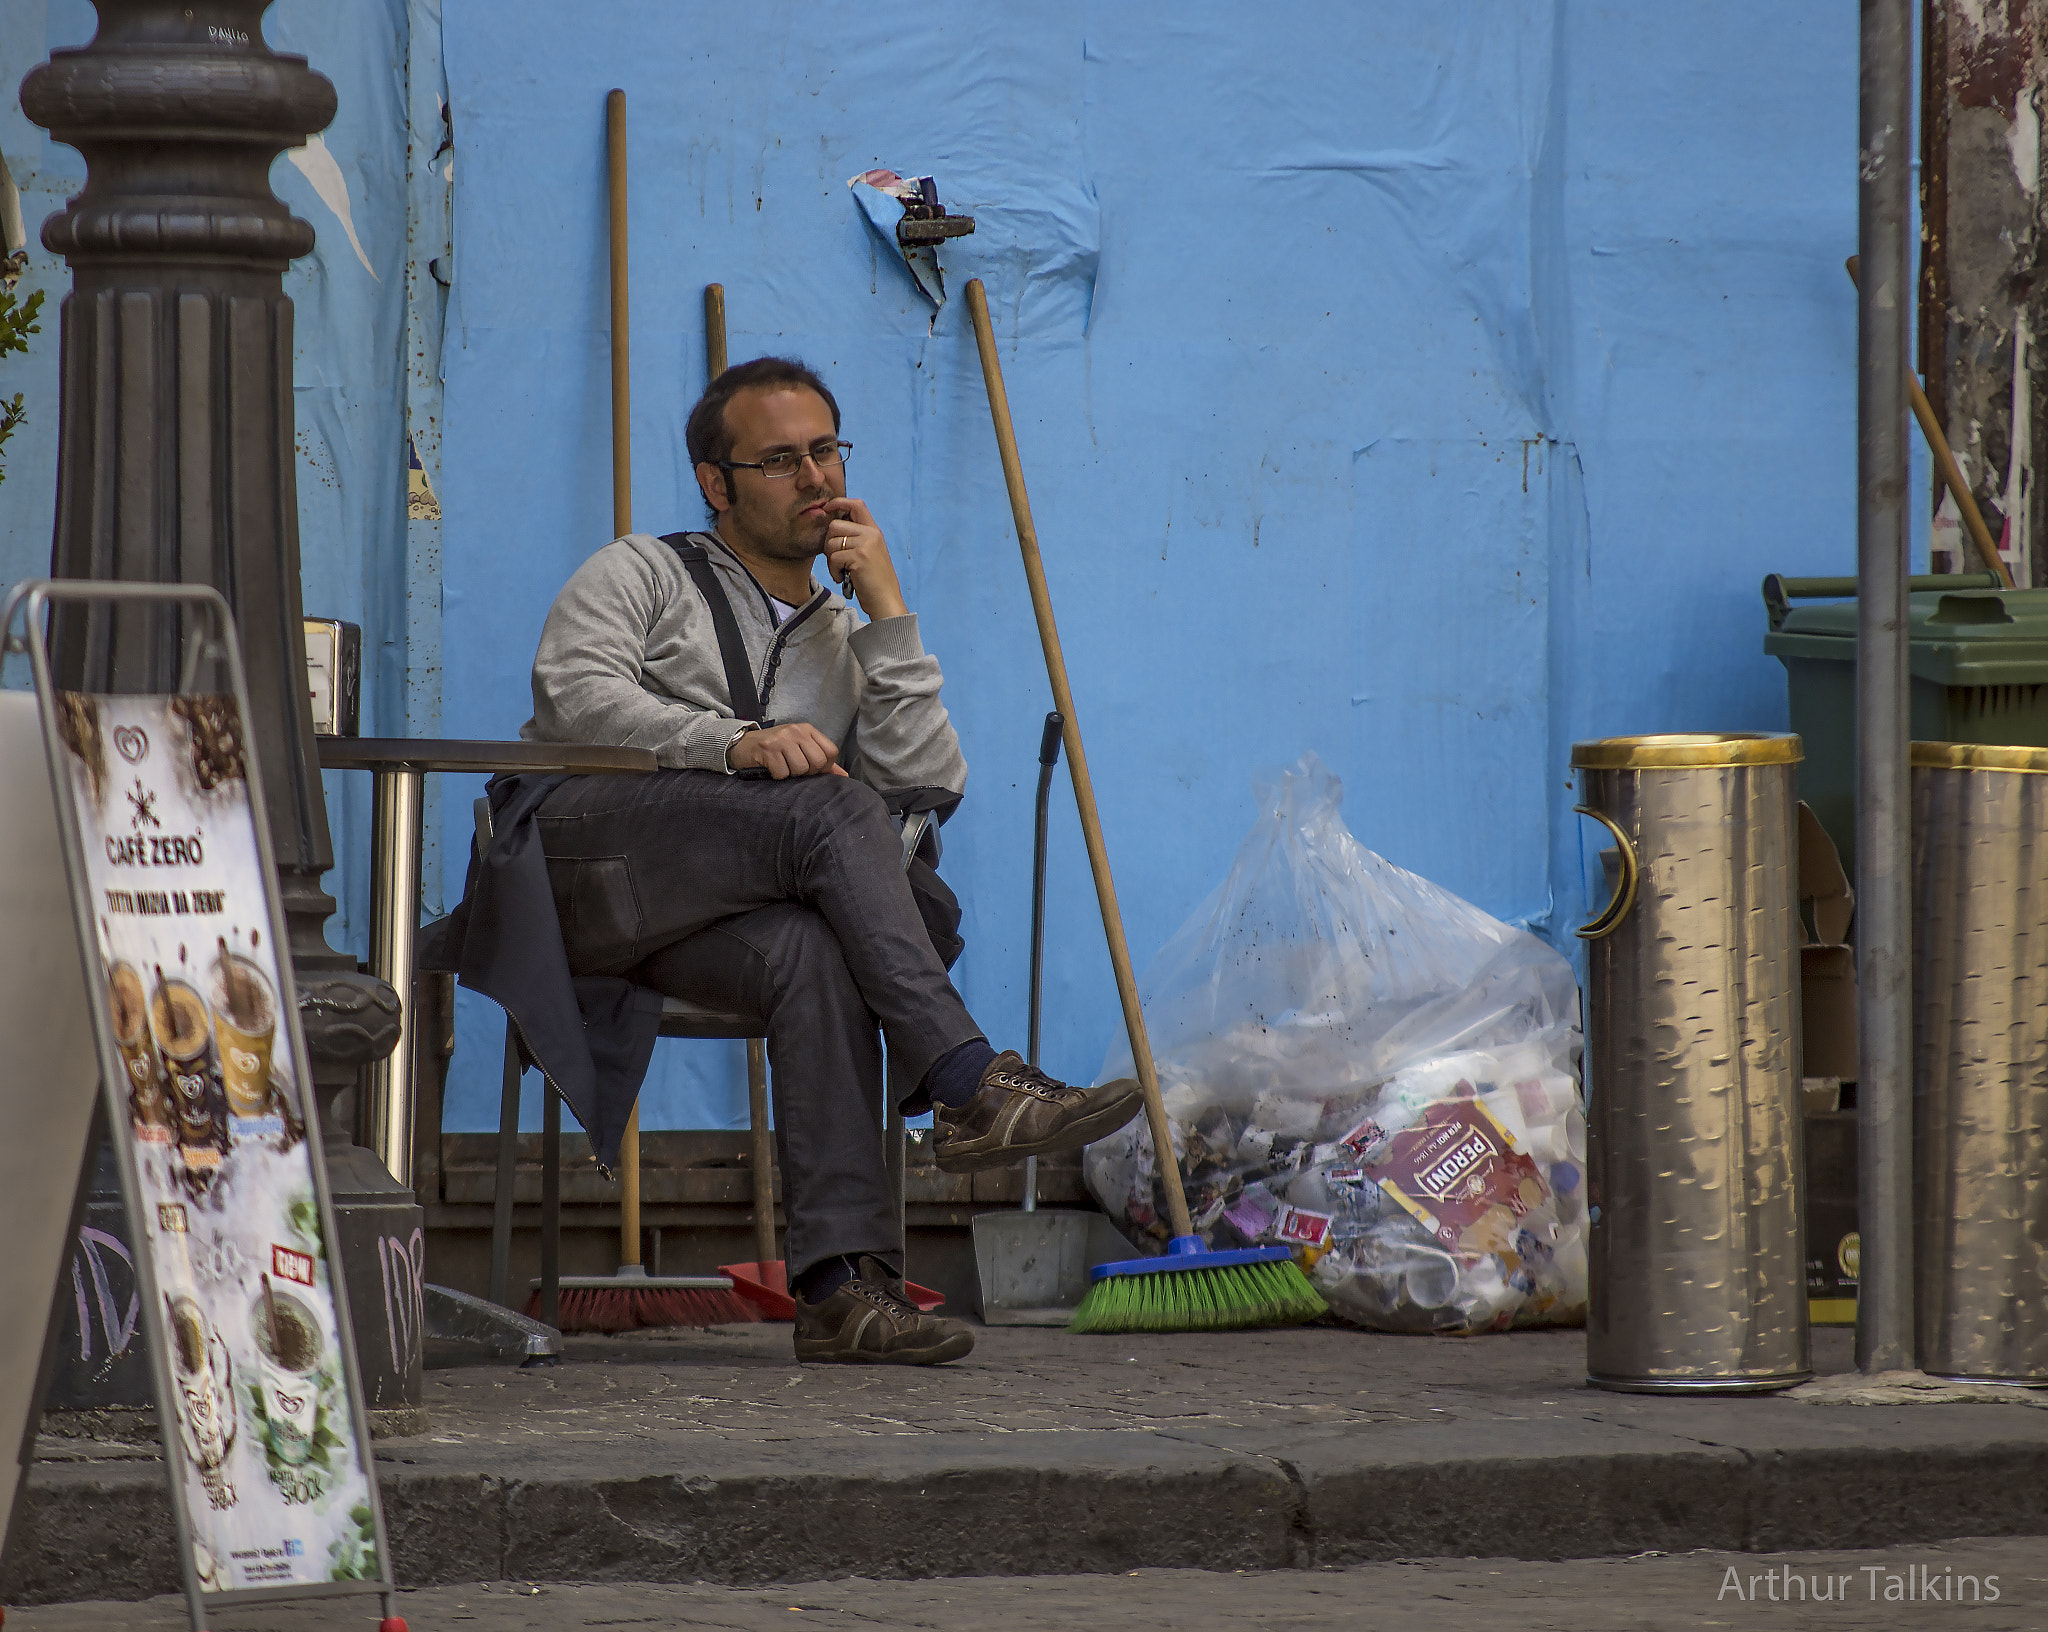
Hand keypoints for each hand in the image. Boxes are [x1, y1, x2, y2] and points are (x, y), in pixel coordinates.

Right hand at [727, 722, 850, 778]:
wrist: (742, 745)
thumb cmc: (775, 749)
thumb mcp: (799, 748)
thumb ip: (822, 762)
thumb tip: (843, 776)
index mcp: (807, 730)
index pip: (831, 751)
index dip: (824, 766)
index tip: (811, 768)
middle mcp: (796, 731)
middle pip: (817, 761)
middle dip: (807, 772)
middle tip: (794, 769)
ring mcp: (781, 739)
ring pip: (800, 769)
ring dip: (791, 774)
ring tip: (782, 767)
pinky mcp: (767, 750)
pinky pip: (782, 773)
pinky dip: (777, 776)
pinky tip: (771, 768)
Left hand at [821, 498, 908, 618]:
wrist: (886, 601)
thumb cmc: (874, 581)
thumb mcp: (870, 553)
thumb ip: (857, 538)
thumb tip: (832, 526)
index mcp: (874, 531)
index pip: (856, 504)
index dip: (839, 502)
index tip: (827, 508)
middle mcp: (871, 534)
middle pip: (835, 525)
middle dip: (829, 543)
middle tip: (836, 559)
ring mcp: (866, 545)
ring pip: (831, 542)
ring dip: (830, 559)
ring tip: (841, 571)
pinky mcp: (859, 557)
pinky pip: (833, 558)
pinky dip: (833, 570)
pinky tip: (841, 578)